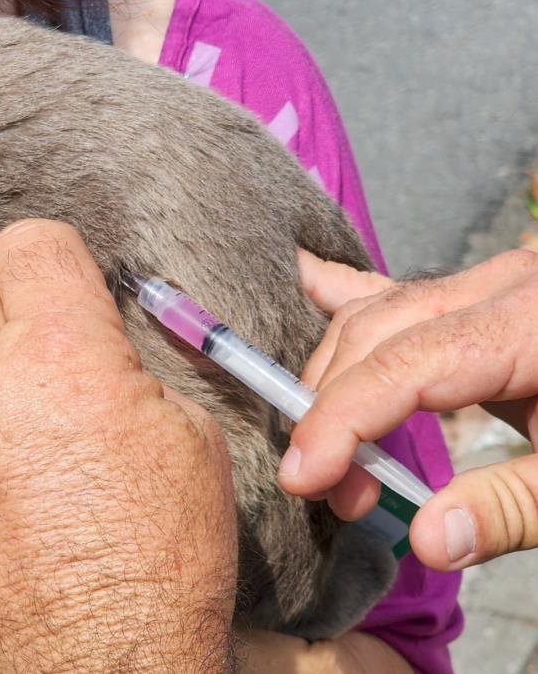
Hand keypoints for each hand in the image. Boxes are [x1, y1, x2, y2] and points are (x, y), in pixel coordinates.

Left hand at [0, 220, 237, 671]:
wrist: (106, 666)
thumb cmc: (166, 556)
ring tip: (21, 460)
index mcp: (62, 354)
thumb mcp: (186, 435)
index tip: (59, 288)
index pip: (26, 242)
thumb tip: (86, 343)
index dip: (49, 262)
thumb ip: (121, 366)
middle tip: (32, 350)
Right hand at [278, 248, 537, 570]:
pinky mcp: (484, 294)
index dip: (343, 420)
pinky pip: (399, 288)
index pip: (406, 365)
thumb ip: (514, 507)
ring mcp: (490, 281)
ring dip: (336, 373)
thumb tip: (425, 540)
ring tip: (325, 442)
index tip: (305, 478)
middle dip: (335, 409)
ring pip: (378, 311)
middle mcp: (502, 285)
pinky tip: (305, 281)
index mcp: (533, 324)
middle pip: (378, 332)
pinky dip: (347, 296)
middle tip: (331, 489)